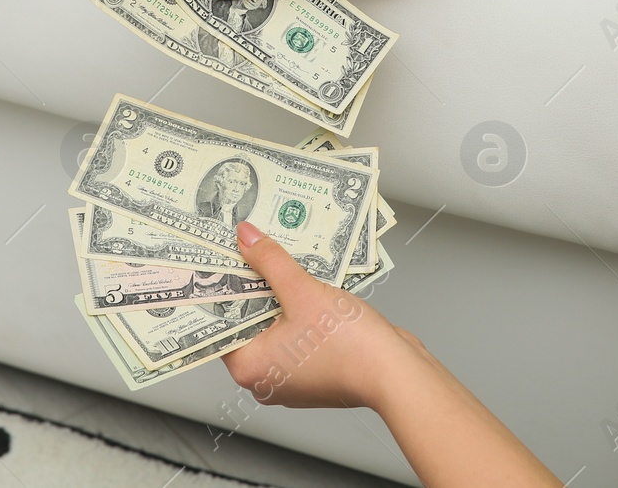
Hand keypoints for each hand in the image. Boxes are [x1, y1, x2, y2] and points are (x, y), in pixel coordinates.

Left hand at [220, 221, 421, 409]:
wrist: (395, 372)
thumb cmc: (349, 345)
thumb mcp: (303, 291)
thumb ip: (271, 262)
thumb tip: (247, 238)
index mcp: (250, 367)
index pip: (221, 321)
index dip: (222, 287)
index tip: (221, 258)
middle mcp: (266, 378)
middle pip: (248, 321)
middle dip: (254, 285)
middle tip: (252, 248)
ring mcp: (292, 377)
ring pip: (275, 325)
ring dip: (280, 295)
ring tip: (281, 259)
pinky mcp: (315, 370)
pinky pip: (298, 333)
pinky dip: (300, 310)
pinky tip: (308, 283)